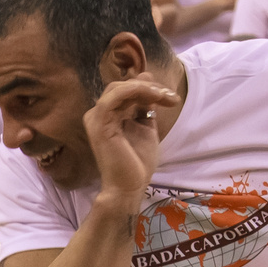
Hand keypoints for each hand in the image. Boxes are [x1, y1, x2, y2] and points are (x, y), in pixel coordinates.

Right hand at [83, 76, 177, 207]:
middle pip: (122, 86)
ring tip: (165, 97)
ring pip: (118, 88)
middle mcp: (99, 114)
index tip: (171, 98)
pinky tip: (154, 97)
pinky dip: (135, 91)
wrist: (129, 186)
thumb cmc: (137, 163)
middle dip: (149, 87)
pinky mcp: (99, 123)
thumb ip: (145, 106)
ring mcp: (96, 118)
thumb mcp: (146, 127)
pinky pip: (115, 97)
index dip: (149, 88)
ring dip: (145, 88)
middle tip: (170, 97)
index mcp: (109, 116)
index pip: (126, 90)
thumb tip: (147, 80)